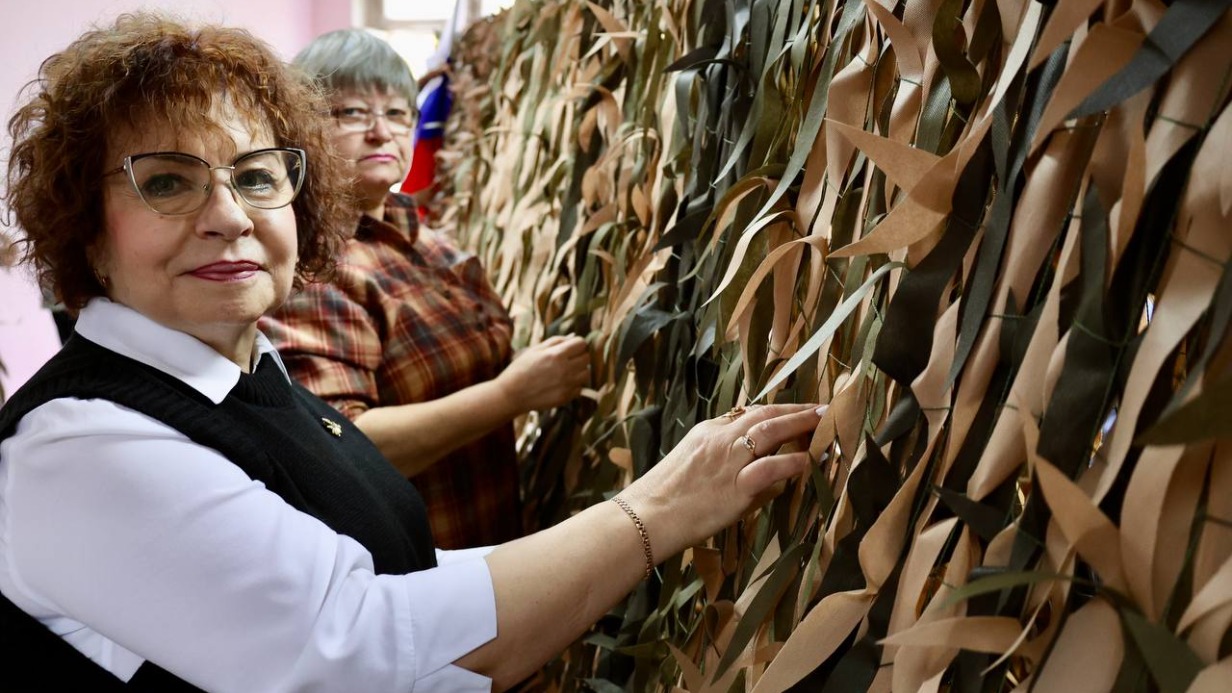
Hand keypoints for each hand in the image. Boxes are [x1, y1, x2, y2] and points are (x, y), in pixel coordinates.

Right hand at [496, 335, 589, 411]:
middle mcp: (565, 369)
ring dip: (579, 371)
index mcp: (557, 354)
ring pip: (586, 373)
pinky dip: (574, 385)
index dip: (577, 344)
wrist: (511, 394)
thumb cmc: (521, 369)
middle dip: (579, 356)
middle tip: (567, 360)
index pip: (582, 344)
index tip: (571, 347)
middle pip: (586, 358)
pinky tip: (561, 384)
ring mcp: (567, 385)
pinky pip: (580, 388)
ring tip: (565, 372)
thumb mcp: (535, 349)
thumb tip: (572, 338)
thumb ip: (556, 341)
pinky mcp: (566, 397)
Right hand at [618, 404, 823, 558]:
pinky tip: (811, 459)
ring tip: (824, 421)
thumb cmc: (663, 498)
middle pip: (764, 414)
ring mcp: (728, 461)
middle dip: (795, 409)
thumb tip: (750, 464)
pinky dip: (794, 461)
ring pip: (771, 431)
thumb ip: (719, 458)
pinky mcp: (736, 487)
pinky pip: (772, 467)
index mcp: (707, 432)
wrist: (646, 516)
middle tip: (821, 407)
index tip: (793, 410)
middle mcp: (719, 439)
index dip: (775, 410)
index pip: (748, 413)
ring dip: (801, 424)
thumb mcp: (689, 463)